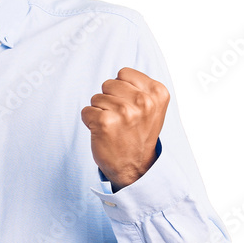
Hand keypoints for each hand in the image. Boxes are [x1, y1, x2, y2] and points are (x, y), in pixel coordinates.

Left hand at [81, 67, 168, 188]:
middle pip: (108, 83)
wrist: (135, 169)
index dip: (121, 90)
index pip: (124, 73)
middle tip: (120, 120)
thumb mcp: (152, 108)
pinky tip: (103, 133)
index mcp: (157, 93)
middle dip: (109, 100)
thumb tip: (120, 74)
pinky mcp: (105, 122)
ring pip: (96, 98)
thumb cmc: (139, 136)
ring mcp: (124, 112)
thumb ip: (140, 88)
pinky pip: (86, 111)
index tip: (130, 107)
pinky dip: (89, 122)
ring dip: (100, 112)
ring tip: (113, 128)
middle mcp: (143, 101)